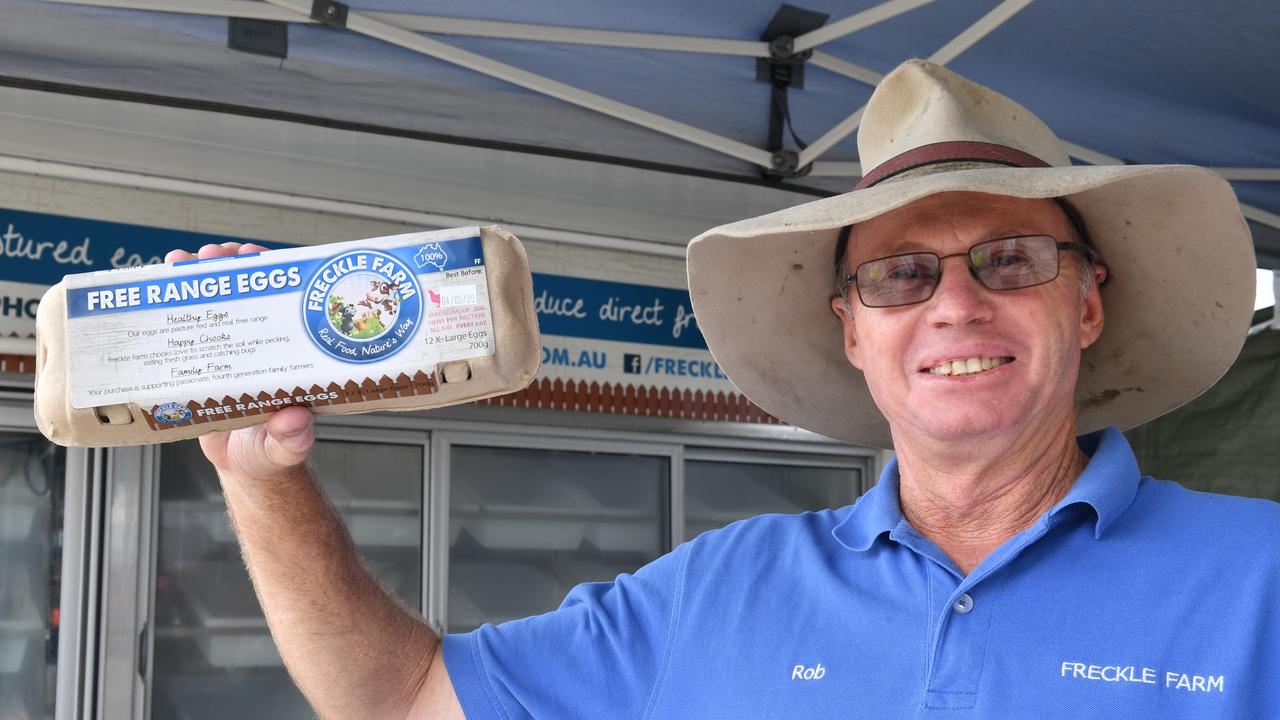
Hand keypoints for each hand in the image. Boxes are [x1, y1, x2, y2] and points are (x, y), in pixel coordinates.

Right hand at [164, 242, 315, 479]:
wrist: (244, 469)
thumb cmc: (271, 456)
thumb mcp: (285, 450)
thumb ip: (292, 439)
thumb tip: (295, 420)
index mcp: (288, 358)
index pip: (285, 305)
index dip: (272, 278)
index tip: (255, 259)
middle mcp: (263, 348)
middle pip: (249, 296)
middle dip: (230, 269)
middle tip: (212, 254)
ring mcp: (233, 352)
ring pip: (217, 306)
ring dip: (199, 280)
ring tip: (182, 262)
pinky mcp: (205, 363)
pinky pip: (191, 330)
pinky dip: (176, 307)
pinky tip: (160, 289)